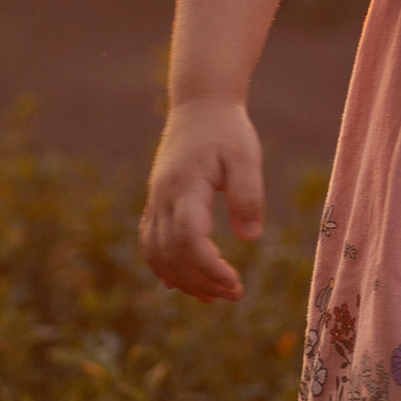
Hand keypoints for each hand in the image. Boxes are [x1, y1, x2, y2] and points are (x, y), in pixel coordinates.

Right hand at [142, 96, 264, 300]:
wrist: (199, 104)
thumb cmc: (227, 130)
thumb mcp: (246, 157)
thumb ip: (248, 195)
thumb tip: (251, 239)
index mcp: (186, 186)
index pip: (188, 239)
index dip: (209, 268)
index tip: (235, 283)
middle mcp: (164, 197)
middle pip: (171, 254)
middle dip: (201, 281)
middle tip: (234, 294)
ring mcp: (156, 200)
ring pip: (156, 253)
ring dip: (183, 280)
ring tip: (214, 296)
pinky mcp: (156, 201)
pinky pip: (150, 242)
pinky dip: (164, 266)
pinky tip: (182, 283)